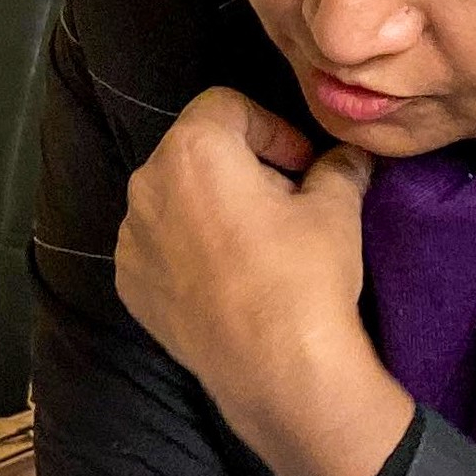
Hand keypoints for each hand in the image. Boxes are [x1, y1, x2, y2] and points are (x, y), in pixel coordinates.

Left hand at [113, 88, 410, 475]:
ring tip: (256, 242)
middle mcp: (145, 186)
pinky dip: (187, 246)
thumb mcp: (336, 208)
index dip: (271, 127)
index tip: (301, 164)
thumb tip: (347, 156)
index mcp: (191, 151)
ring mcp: (130, 238)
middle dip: (240, 163)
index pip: (225, 105)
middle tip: (285, 199)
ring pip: (172, 198)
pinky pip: (157, 244)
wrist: (275, 369)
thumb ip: (338, 166)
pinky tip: (226, 277)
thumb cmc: (304, 275)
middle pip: (193, 150)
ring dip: (210, 204)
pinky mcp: (128, 282)